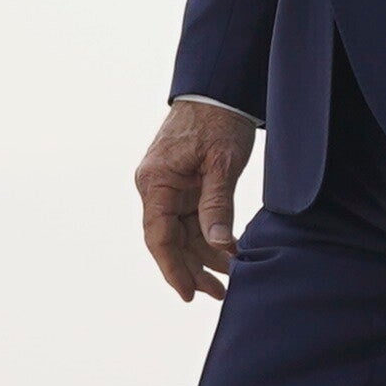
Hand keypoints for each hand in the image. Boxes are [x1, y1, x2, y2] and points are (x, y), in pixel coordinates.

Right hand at [138, 99, 254, 300]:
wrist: (219, 90)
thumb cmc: (217, 121)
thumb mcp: (222, 164)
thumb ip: (218, 205)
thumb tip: (220, 245)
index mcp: (155, 183)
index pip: (159, 237)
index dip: (174, 269)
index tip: (188, 295)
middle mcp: (155, 188)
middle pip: (170, 241)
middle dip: (193, 270)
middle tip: (220, 294)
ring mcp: (167, 187)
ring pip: (182, 234)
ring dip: (204, 256)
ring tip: (230, 277)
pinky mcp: (182, 185)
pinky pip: (191, 220)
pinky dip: (208, 237)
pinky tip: (228, 252)